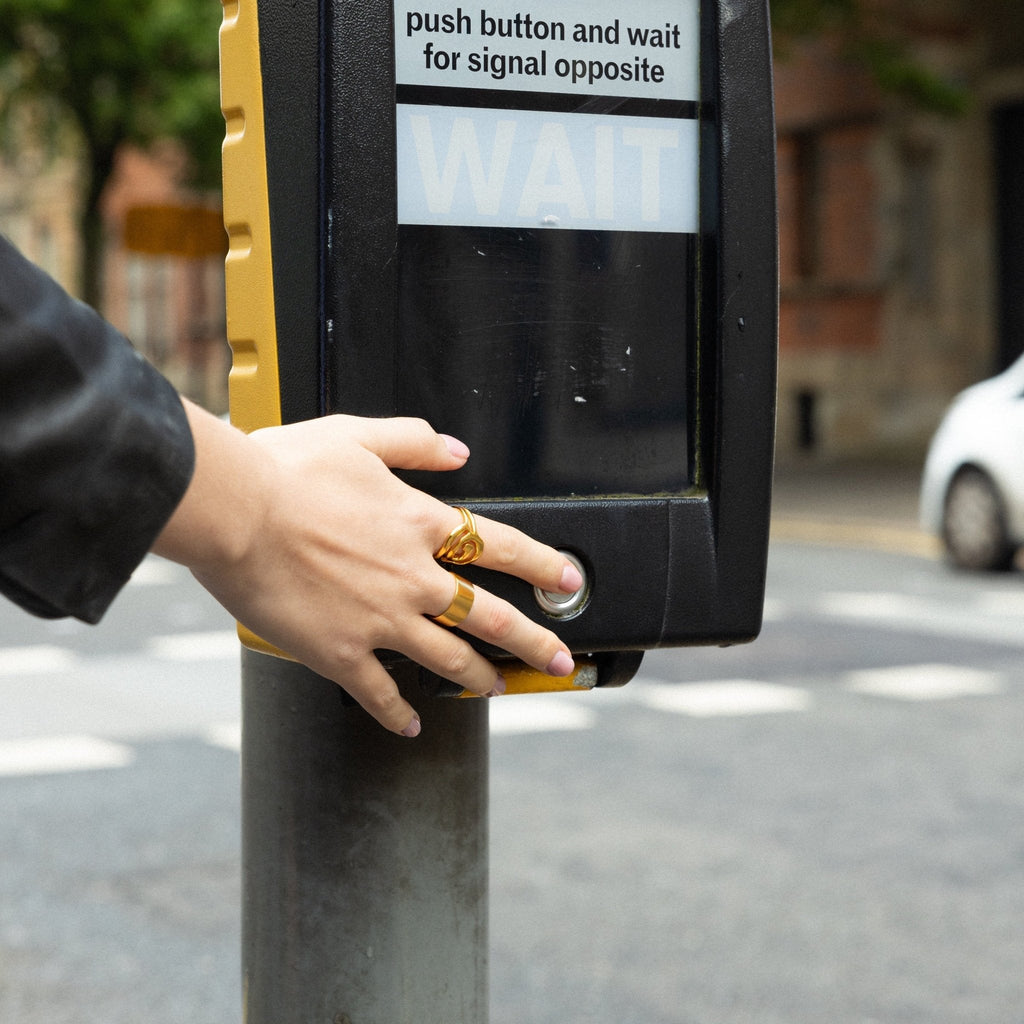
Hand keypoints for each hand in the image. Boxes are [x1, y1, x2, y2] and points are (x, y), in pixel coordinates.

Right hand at [154, 405, 582, 736]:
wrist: (234, 512)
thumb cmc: (286, 470)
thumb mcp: (356, 435)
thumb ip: (414, 440)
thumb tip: (458, 450)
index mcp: (419, 524)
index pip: (502, 548)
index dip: (543, 565)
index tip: (569, 581)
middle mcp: (412, 577)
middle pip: (491, 616)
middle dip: (533, 640)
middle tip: (559, 660)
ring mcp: (381, 620)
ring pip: (448, 659)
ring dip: (479, 677)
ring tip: (498, 689)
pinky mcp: (341, 652)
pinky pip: (379, 693)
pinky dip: (397, 713)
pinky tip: (410, 725)